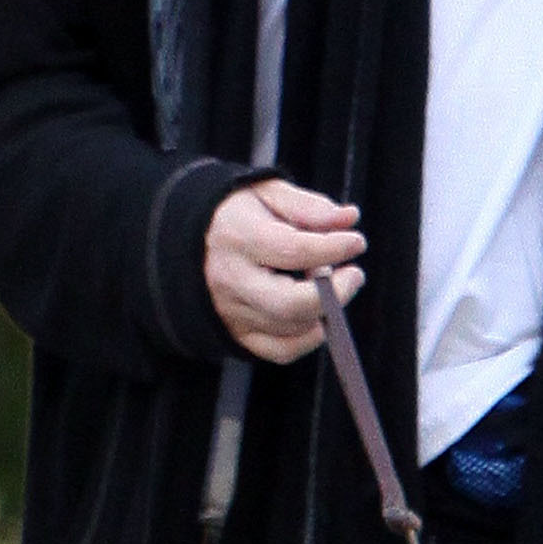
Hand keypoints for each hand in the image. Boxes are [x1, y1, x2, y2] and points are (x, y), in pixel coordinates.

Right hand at [204, 178, 365, 361]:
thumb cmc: (236, 213)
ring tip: (330, 283)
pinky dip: (308, 338)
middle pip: (291, 303)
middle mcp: (230, 279)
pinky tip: (319, 315)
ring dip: (324, 310)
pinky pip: (280, 350)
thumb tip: (349, 219)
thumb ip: (308, 206)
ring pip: (291, 327)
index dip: (333, 249)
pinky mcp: (236, 334)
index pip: (293, 250)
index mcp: (237, 237)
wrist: (186, 241)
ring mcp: (231, 312)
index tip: (356, 241)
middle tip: (354, 274)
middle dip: (334, 293)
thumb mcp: (267, 193)